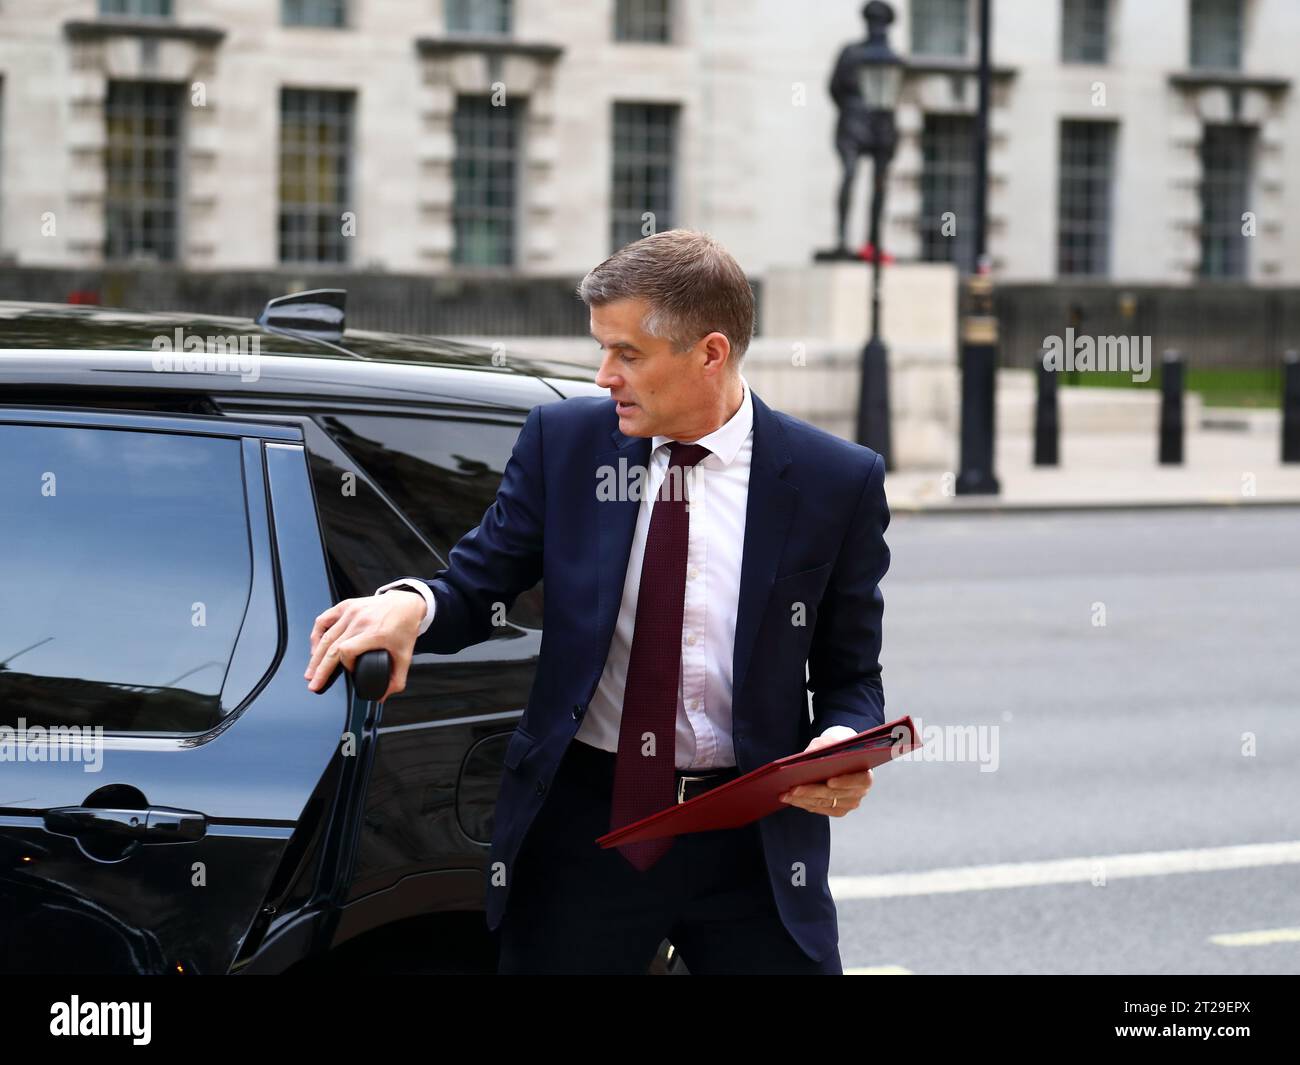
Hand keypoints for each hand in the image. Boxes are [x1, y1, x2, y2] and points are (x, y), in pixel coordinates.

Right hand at [305, 592, 424, 701]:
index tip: (352, 671)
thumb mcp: (406, 657)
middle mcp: (360, 621)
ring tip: (311, 672)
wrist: (406, 604)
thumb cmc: (405, 628)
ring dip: (315, 656)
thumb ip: (396, 680)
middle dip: (320, 669)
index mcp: (374, 632)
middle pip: (331, 647)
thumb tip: (381, 696)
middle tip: (314, 684)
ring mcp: (351, 611)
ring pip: (325, 636)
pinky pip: (324, 619)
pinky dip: (316, 634)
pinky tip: (315, 648)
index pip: (347, 651)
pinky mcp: (346, 606)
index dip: (346, 665)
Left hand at [777, 734, 872, 816]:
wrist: (839, 753)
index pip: (859, 780)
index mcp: (866, 774)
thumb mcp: (832, 740)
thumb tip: (810, 756)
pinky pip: (819, 809)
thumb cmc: (837, 745)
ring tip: (785, 794)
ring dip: (803, 800)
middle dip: (812, 792)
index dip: (845, 782)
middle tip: (794, 789)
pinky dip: (804, 803)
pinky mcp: (837, 809)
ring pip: (824, 804)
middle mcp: (860, 792)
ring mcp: (849, 803)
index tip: (829, 781)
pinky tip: (790, 798)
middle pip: (836, 795)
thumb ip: (825, 746)